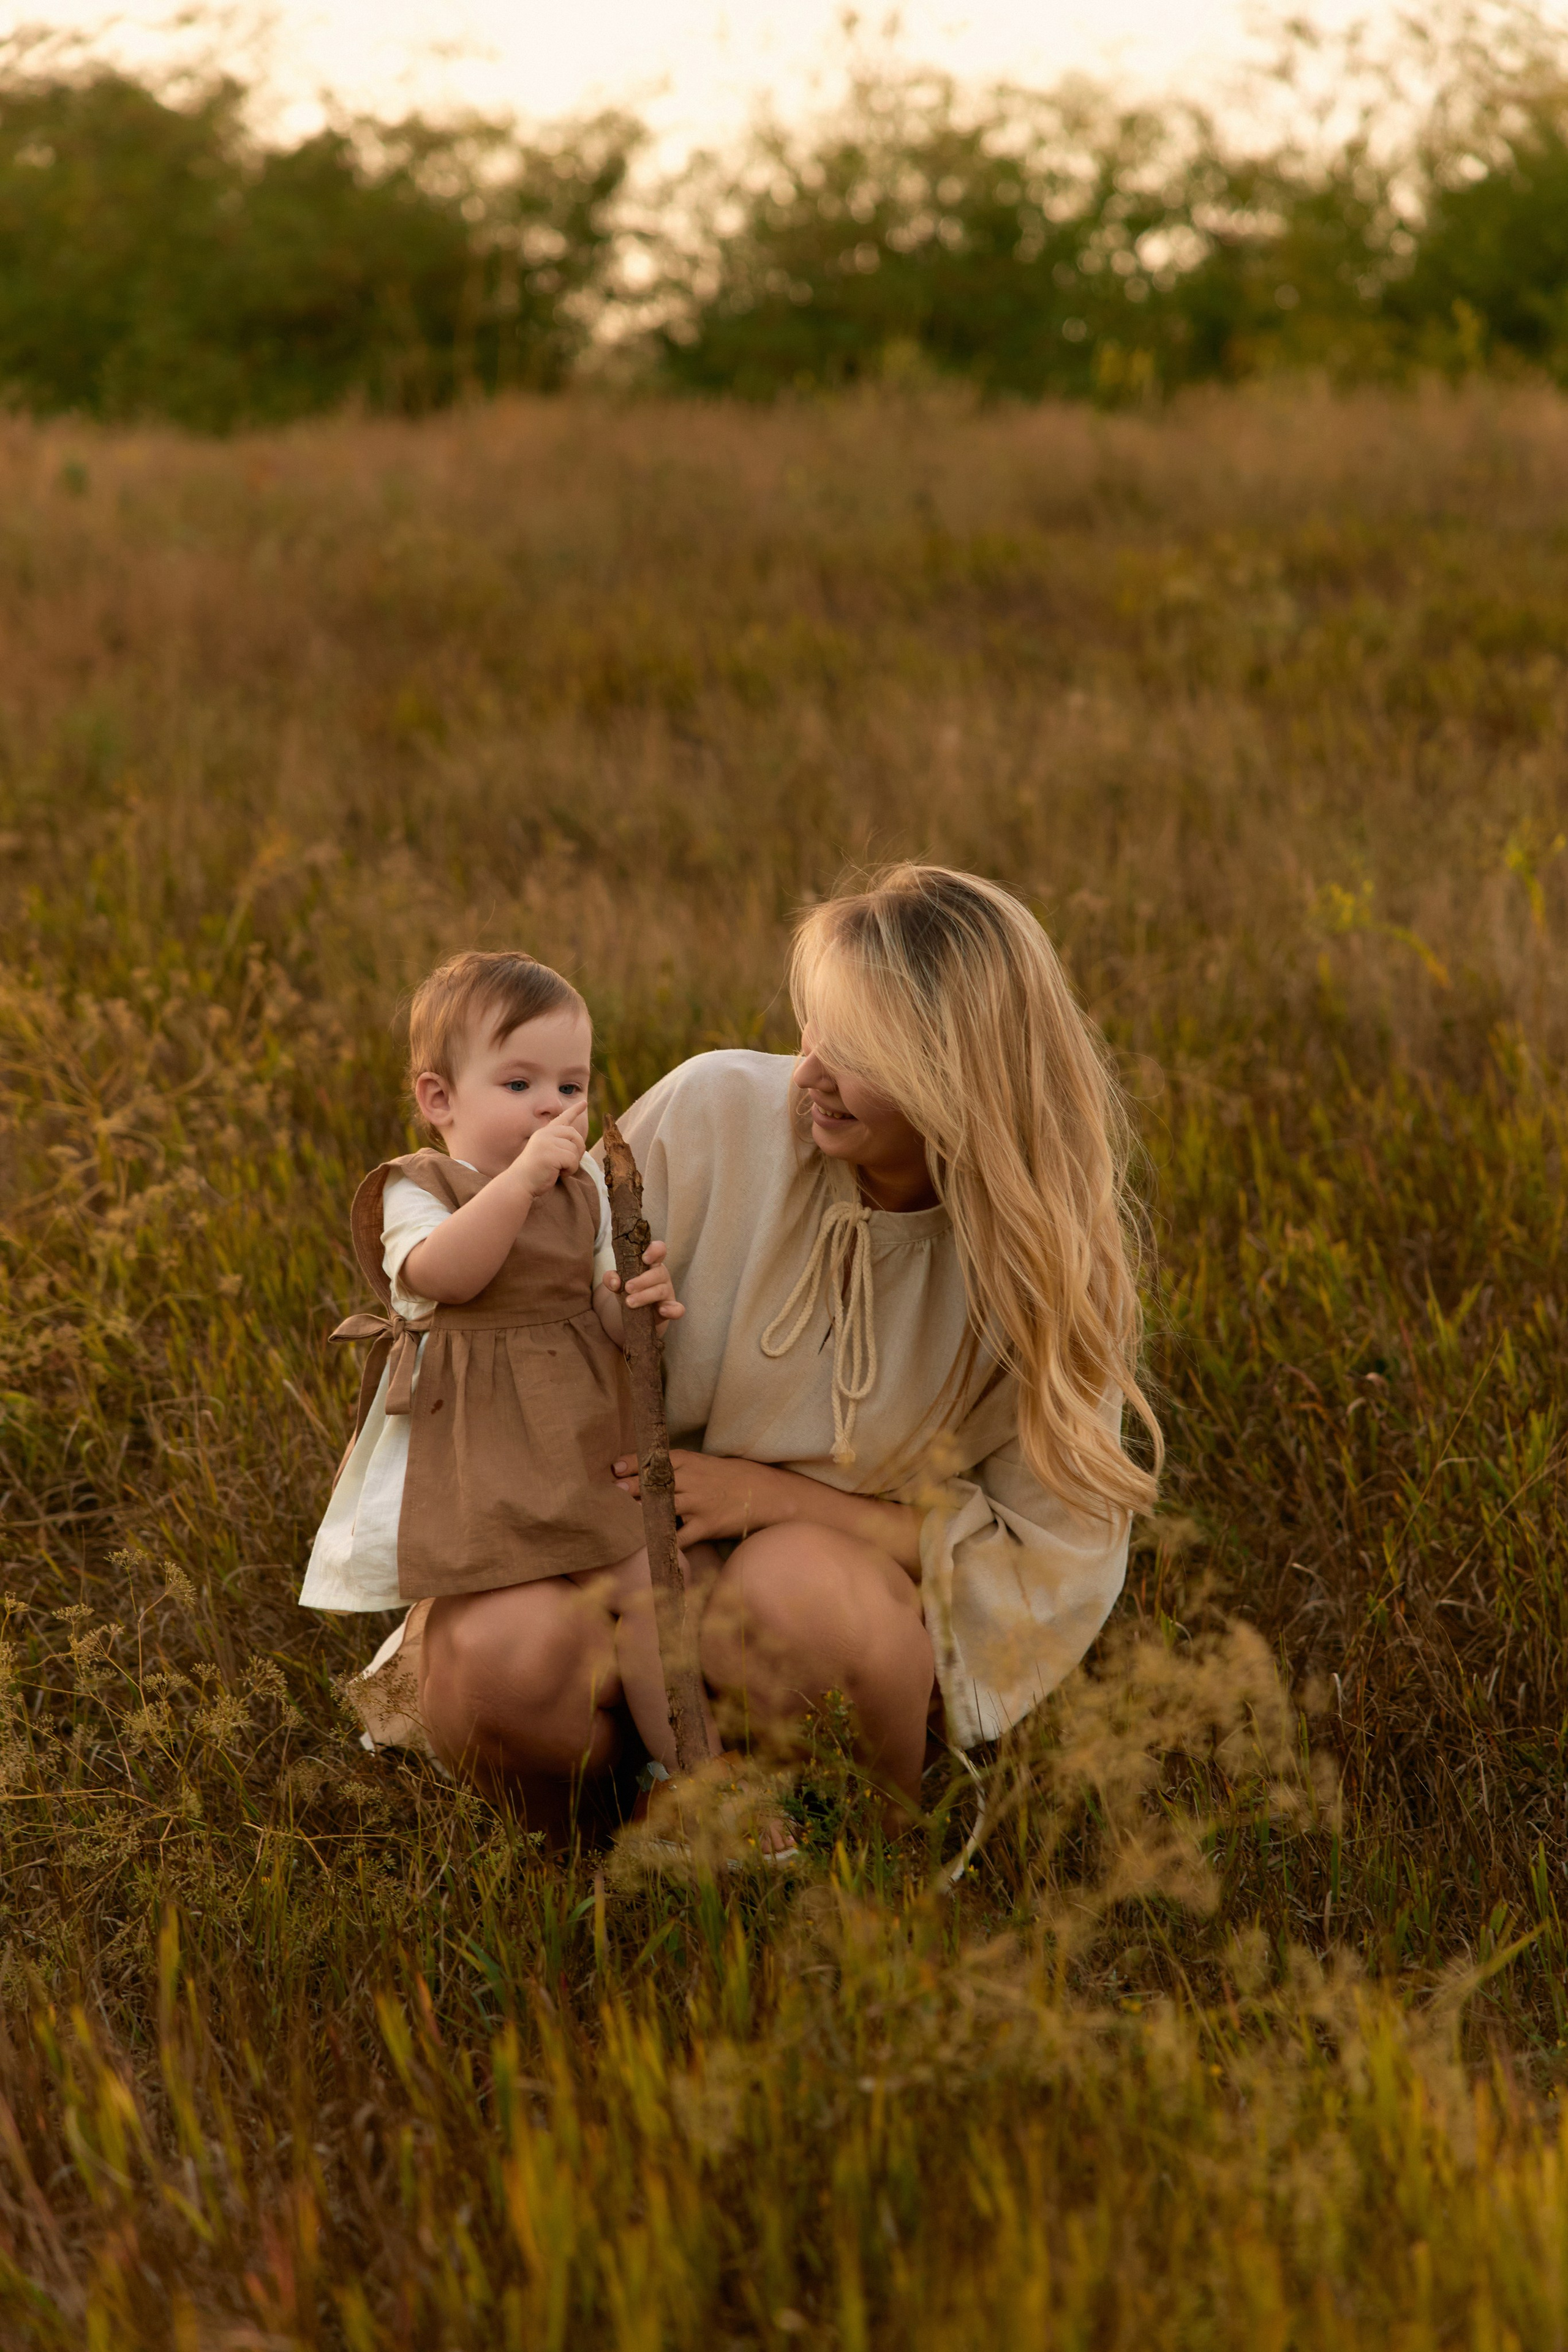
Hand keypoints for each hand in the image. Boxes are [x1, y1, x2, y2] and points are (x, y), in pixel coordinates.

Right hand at [513, 1099, 588, 1196]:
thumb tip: (578, 1143)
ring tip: (559, 1170)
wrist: (520, 1183)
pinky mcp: (551, 1154)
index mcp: (544, 1133)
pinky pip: (572, 1160)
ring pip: (574, 1150)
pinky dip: (570, 1170)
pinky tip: (559, 1174)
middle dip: (578, 1150)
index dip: (574, 1110)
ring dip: (572, 1164)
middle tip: (570, 1163)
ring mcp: (547, 1143)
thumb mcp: (546, 1152)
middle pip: (574, 1135)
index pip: (562, 1118)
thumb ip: (558, 1144)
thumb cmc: (535, 1172)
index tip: (584, 1102)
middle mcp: (545, 1134)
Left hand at [599, 1239, 684, 1322]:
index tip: (644, 1258)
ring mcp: (668, 1292)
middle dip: (642, 1280)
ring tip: (629, 1302)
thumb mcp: (619, 1283)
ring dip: (645, 1296)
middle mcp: (661, 1276)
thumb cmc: (631, 1291)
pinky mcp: (670, 1308)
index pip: (659, 1250)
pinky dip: (672, 1310)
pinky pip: (677, 1309)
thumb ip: (611, 1279)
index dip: (654, 1251)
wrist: (636, 1314)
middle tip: (627, 1288)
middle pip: (658, 1273)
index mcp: (651, 1264)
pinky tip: (662, 1311)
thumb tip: (614, 1281)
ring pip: (661, 1291)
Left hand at [611, 1449, 788, 1544]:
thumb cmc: (730, 1478)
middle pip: (653, 1483)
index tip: (614, 1468)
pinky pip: (679, 1536)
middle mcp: (691, 1480)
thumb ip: (677, 1467)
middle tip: (610, 1493)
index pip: (655, 1460)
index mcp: (689, 1461)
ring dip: (639, 1513)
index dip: (633, 1463)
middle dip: (629, 1488)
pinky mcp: (706, 1525)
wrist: (765, 1493)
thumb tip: (644, 1473)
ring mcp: (698, 1503)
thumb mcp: (704, 1464)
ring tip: (618, 1518)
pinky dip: (663, 1541)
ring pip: (661, 1508)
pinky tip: (646, 1546)